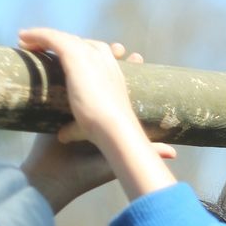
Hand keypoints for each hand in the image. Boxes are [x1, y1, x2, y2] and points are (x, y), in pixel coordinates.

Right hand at [20, 44, 175, 212]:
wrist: (57, 178)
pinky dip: (58, 67)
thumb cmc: (88, 171)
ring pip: (77, 77)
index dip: (130, 71)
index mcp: (109, 119)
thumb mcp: (120, 157)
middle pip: (99, 77)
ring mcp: (70, 110)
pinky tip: (60, 53)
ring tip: (98, 47)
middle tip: (119, 48)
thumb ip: (146, 151)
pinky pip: (53, 84)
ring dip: (85, 57)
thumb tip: (174, 152)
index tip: (138, 57)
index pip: (120, 89)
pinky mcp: (51, 111)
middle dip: (109, 59)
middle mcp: (91, 112)